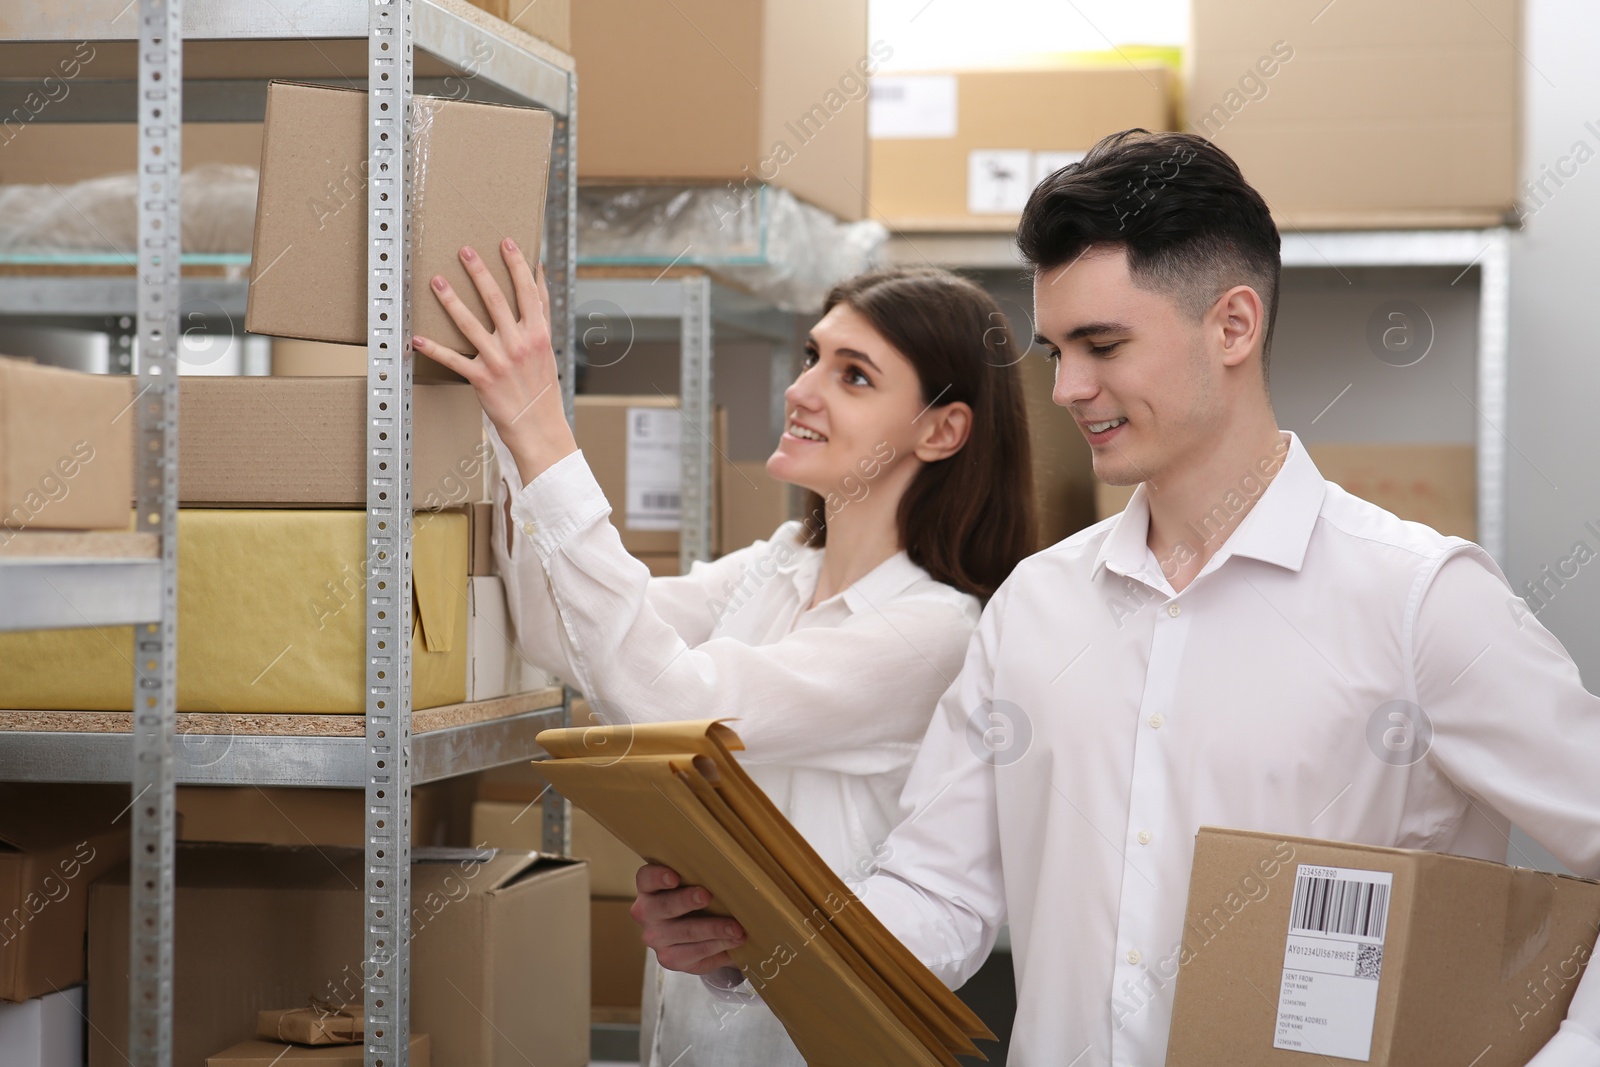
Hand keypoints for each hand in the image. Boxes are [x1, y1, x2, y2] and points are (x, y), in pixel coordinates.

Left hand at [413, 239, 574, 483]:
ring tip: (436, 280)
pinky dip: (433, 350)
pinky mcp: (482, 379)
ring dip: (451, 300)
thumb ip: (540, 315)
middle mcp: (520, 344)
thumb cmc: (542, 387)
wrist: (539, 426)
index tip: (506, 243)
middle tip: (465, 250)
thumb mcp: (548, 349)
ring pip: (470, 324)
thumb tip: (539, 279)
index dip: (517, 265)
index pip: (528, 292)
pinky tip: (416, 338)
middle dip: (479, 272)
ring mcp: (499, 361)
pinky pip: (453, 360)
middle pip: (496, 300)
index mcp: (539, 334)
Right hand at [630, 863, 746, 974]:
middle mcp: (646, 913)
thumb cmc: (696, 901)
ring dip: (713, 929)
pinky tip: (733, 941)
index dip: (657, 877)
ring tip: (736, 928)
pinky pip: (694, 953)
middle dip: (686, 900)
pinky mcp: (669, 959)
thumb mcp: (694, 886)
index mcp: (649, 888)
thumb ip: (701, 879)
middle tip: (707, 896)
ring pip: (685, 932)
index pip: (646, 878)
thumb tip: (731, 875)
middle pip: (663, 906)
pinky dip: (717, 946)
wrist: (695, 936)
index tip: (674, 877)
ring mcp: (655, 938)